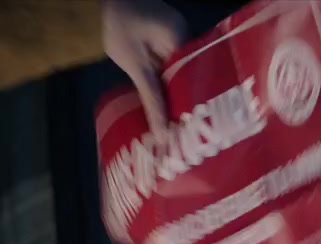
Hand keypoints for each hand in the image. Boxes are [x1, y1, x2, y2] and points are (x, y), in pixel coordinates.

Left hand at [102, 0, 186, 137]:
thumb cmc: (118, 25)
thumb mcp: (133, 63)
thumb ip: (151, 97)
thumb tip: (163, 133)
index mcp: (183, 41)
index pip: (195, 80)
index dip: (192, 105)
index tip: (190, 130)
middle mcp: (187, 38)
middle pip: (190, 78)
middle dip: (184, 103)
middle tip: (182, 131)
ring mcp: (179, 37)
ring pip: (182, 73)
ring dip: (176, 93)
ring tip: (176, 122)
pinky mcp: (168, 38)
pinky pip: (174, 65)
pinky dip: (169, 81)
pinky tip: (166, 100)